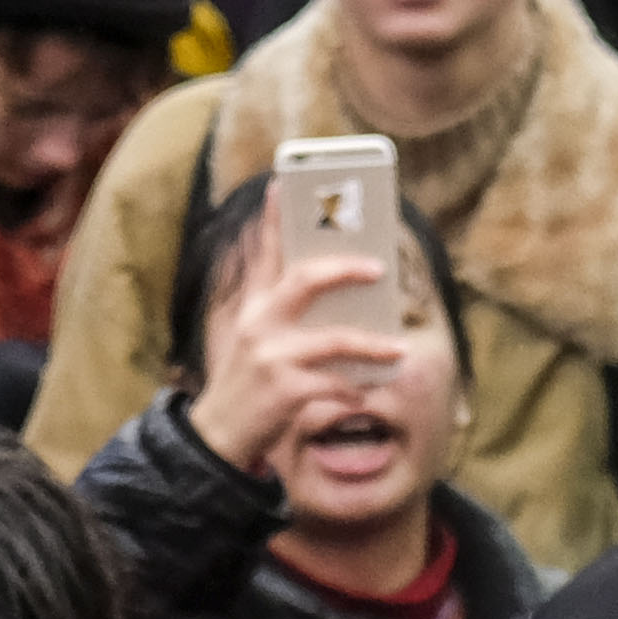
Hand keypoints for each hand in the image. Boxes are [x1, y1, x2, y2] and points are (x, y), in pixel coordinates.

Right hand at [185, 206, 414, 475]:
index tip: (285, 183)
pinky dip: (356, 389)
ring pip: (333, 341)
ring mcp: (271, 357)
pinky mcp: (284, 392)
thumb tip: (348, 306)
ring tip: (398, 350)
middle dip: (344, 268)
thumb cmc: (250, 385)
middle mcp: (259, 324)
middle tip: (378, 268)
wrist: (219, 435)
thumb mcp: (259, 343)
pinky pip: (335, 385)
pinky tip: (367, 391)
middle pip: (304, 279)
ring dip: (371, 345)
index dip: (275, 218)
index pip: (265, 253)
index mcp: (255, 307)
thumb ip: (292, 320)